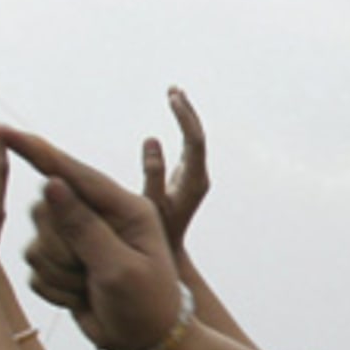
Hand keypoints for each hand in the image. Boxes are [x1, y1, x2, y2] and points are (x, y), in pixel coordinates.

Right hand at [0, 127, 186, 349]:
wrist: (146, 344)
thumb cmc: (145, 306)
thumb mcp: (119, 267)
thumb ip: (83, 226)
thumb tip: (51, 182)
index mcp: (125, 209)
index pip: (73, 172)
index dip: (34, 151)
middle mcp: (100, 217)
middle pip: (46, 210)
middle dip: (60, 248)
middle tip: (90, 274)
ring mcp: (79, 240)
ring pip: (36, 242)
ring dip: (59, 272)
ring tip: (91, 288)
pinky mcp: (61, 263)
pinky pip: (34, 269)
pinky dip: (54, 289)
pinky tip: (82, 299)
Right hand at [141, 87, 209, 254]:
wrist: (167, 260)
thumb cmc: (156, 237)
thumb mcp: (151, 206)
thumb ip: (153, 174)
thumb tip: (152, 140)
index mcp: (194, 183)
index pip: (196, 142)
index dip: (185, 118)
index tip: (172, 97)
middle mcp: (198, 179)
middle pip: (198, 138)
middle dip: (187, 112)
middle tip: (174, 89)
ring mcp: (192, 179)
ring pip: (193, 142)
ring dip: (185, 117)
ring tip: (175, 94)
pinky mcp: (184, 180)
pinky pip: (186, 147)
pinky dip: (180, 128)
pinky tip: (171, 115)